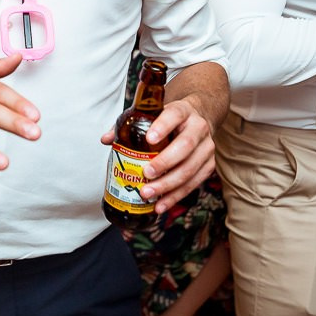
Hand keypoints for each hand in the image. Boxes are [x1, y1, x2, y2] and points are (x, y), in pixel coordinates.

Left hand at [105, 95, 216, 213]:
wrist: (198, 118)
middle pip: (185, 146)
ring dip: (168, 185)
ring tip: (148, 193)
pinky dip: (176, 196)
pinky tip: (160, 204)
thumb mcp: (152, 115)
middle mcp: (198, 127)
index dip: (162, 126)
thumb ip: (128, 125)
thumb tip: (106, 140)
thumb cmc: (169, 119)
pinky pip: (194, 183)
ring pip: (191, 168)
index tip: (149, 139)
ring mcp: (207, 147)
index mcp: (183, 110)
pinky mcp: (209, 165)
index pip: (174, 114)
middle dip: (165, 162)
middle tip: (145, 174)